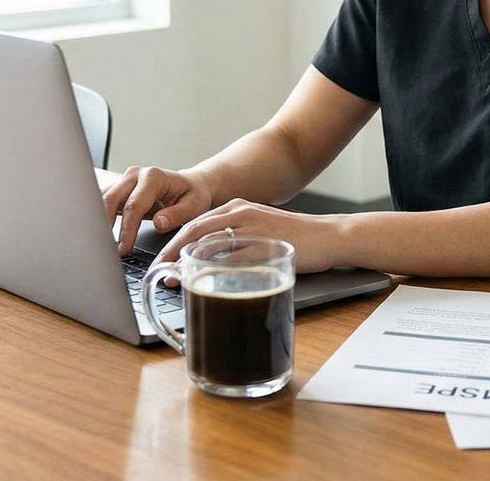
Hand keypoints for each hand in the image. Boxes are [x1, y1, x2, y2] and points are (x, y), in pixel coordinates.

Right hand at [103, 165, 213, 255]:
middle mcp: (136, 174)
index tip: (124, 248)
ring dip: (98, 220)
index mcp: (154, 177)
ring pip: (103, 198)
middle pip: (111, 199)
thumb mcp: (194, 205)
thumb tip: (159, 223)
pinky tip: (98, 232)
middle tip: (106, 249)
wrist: (190, 184)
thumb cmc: (192, 195)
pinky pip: (103, 200)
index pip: (134, 205)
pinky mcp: (119, 187)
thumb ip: (177, 214)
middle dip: (106, 225)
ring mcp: (125, 179)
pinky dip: (98, 215)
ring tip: (99, 242)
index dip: (127, 229)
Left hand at [153, 198, 348, 273]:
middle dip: (172, 252)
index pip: (197, 223)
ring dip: (188, 263)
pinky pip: (234, 258)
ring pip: (210, 244)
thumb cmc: (296, 237)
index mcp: (237, 207)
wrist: (330, 236)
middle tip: (158, 270)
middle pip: (196, 231)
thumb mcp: (260, 229)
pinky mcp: (265, 245)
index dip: (175, 242)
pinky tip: (203, 282)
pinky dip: (214, 270)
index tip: (162, 260)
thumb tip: (208, 259)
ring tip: (174, 280)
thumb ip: (236, 238)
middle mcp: (241, 213)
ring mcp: (253, 229)